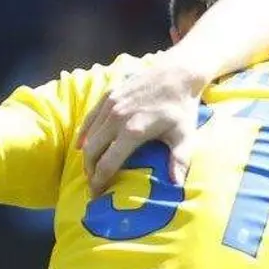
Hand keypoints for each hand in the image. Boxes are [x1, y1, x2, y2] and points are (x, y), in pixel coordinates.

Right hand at [78, 57, 203, 193]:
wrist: (177, 73)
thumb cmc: (182, 107)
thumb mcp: (185, 135)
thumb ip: (179, 159)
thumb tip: (176, 184)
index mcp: (133, 131)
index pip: (108, 163)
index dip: (100, 182)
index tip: (97, 195)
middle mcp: (117, 117)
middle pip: (93, 151)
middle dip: (90, 171)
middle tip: (93, 185)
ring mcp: (111, 104)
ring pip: (89, 135)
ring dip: (87, 155)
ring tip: (91, 169)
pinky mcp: (109, 94)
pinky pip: (90, 118)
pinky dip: (84, 134)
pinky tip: (83, 145)